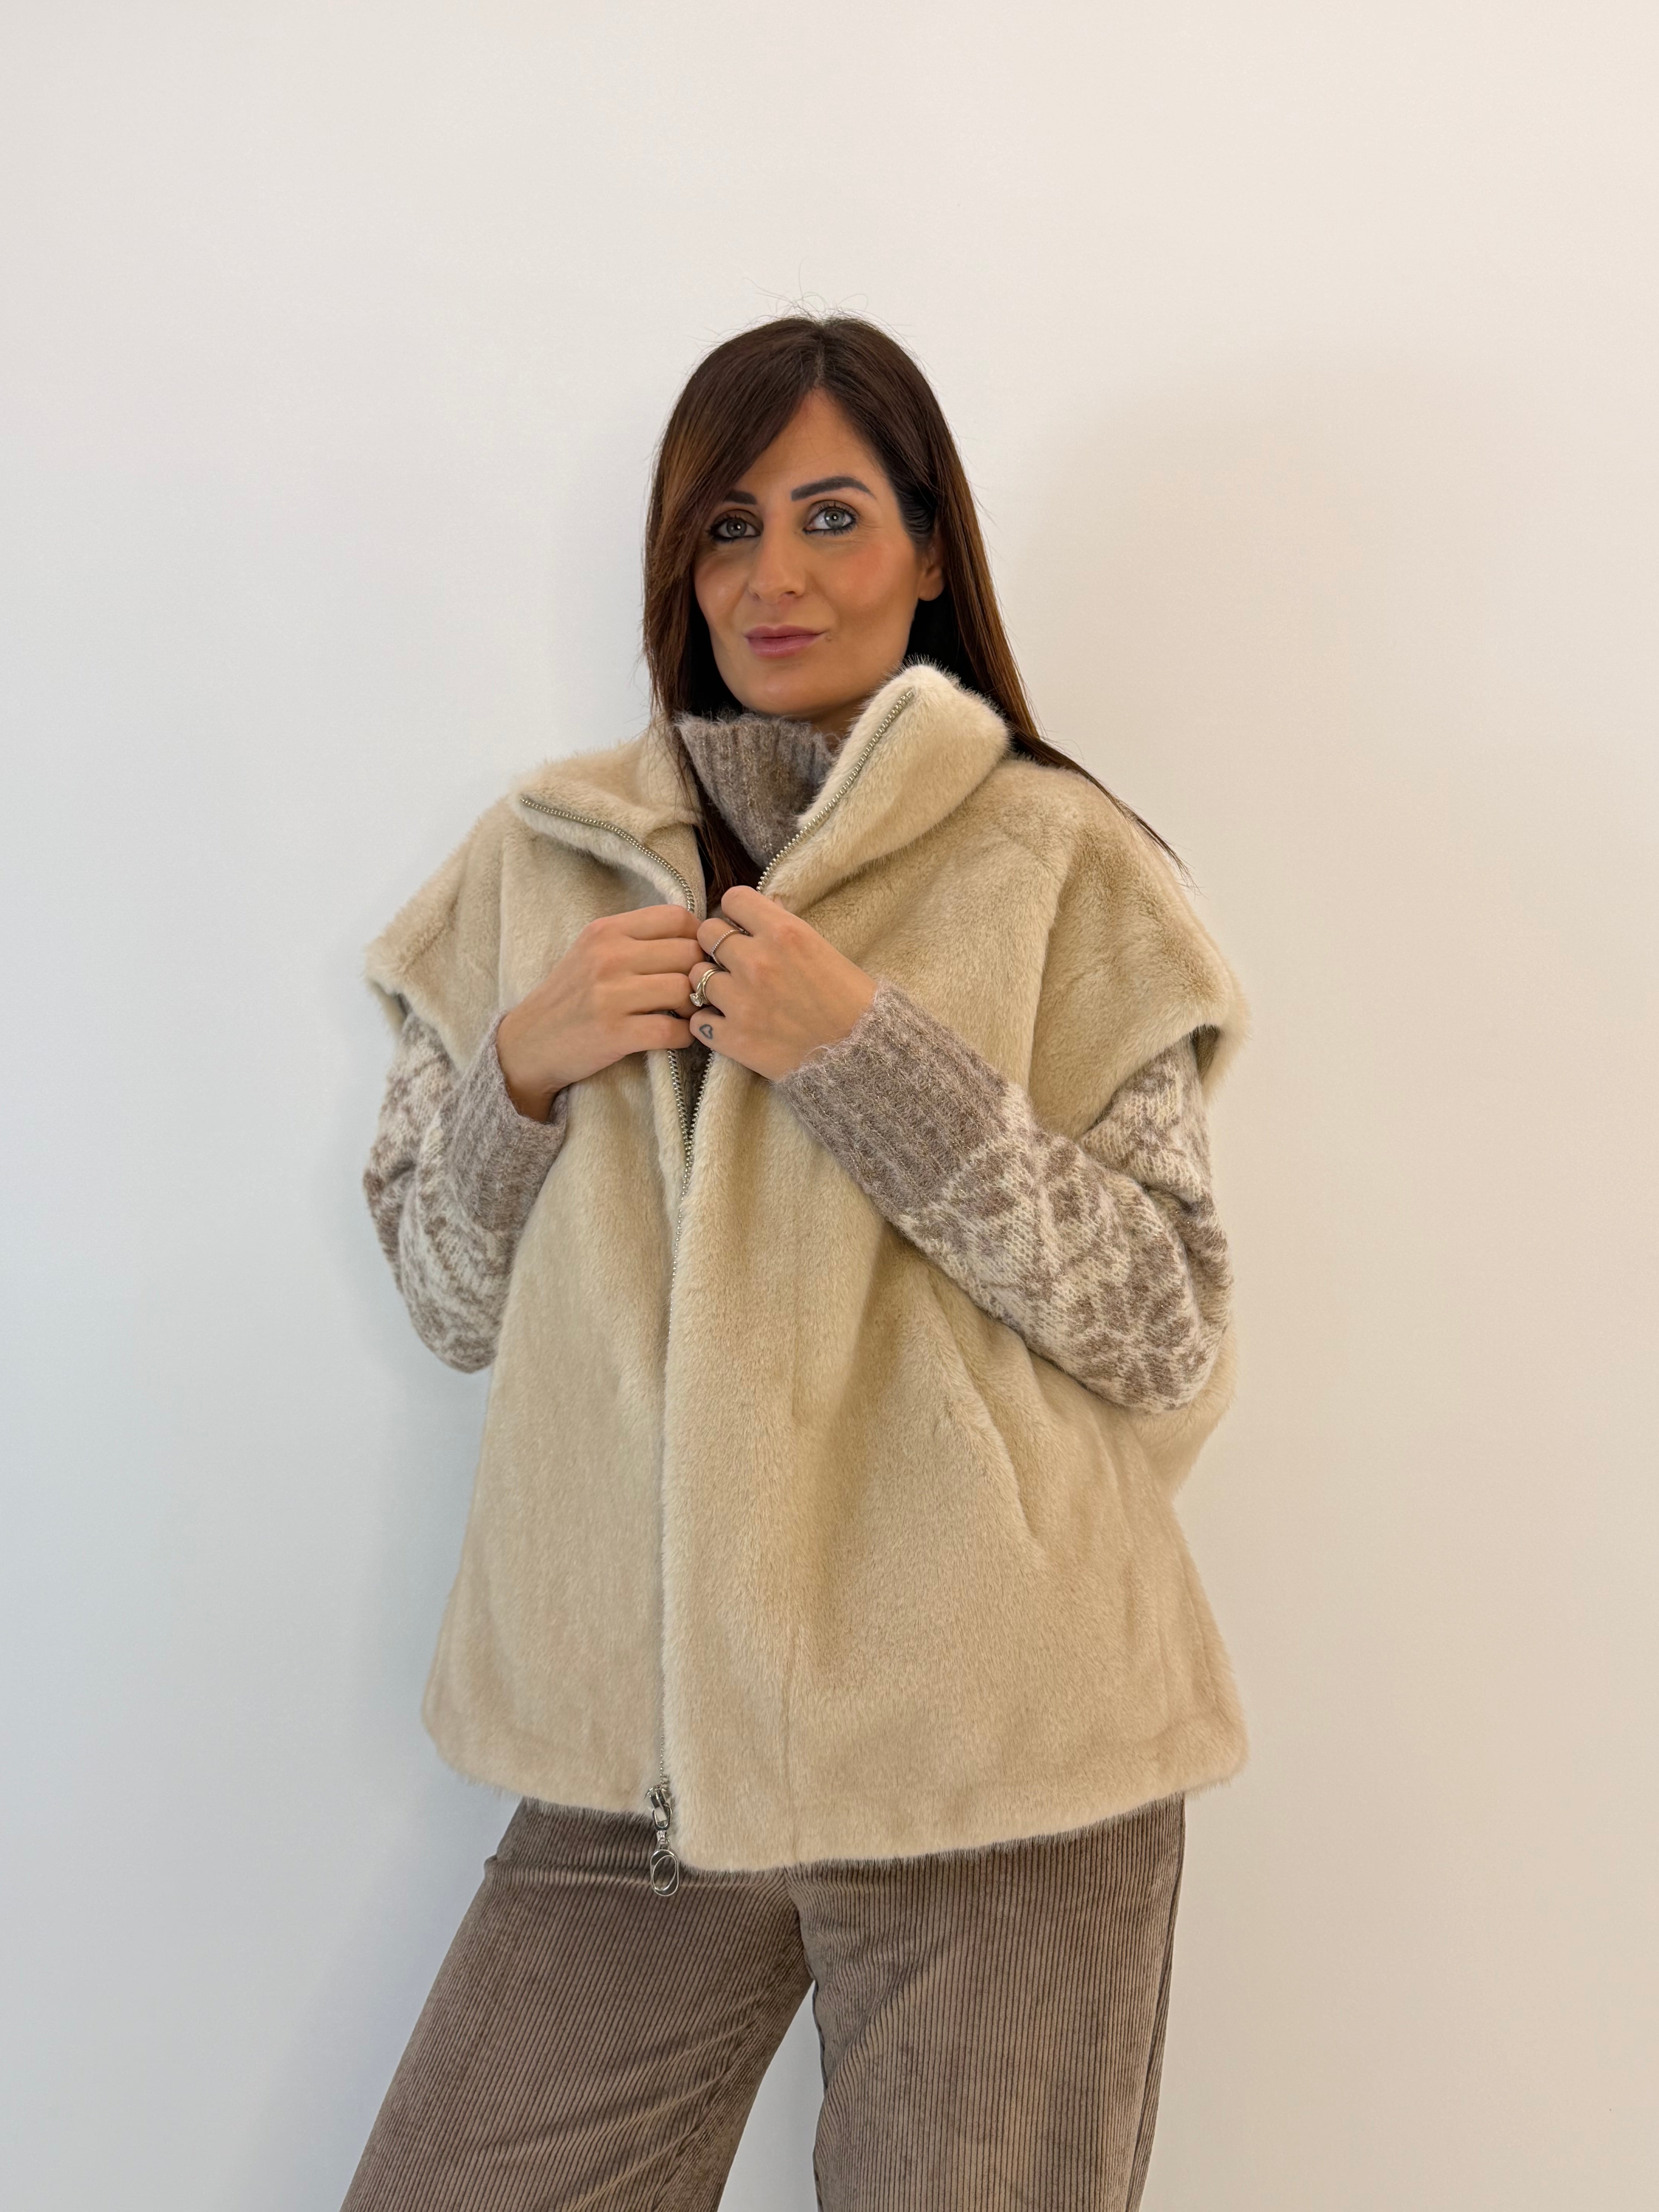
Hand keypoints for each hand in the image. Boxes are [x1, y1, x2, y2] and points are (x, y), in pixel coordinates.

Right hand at [495, 904, 702, 1118]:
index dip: (699, 937)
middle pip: (688, 953)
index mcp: (606, 931)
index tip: (697, 956)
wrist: (528, 1043)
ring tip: (686, 1013)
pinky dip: (684, 1036)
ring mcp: (609, 996)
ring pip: (684, 989)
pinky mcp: (614, 1034)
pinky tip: (675, 1036)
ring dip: (695, 1005)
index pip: (676, 917)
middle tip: (698, 990)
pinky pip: (672, 1030)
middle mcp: (607, 957)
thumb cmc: (570, 997)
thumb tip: (697, 936)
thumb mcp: (592, 953)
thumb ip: (636, 939)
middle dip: (702, 973)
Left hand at [686, 885, 876, 1079]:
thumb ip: (784, 927)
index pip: (733, 899)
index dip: (736, 912)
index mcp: (783, 932)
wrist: (860, 1054)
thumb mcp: (821, 948)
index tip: (742, 926)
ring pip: (697, 976)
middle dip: (717, 945)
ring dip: (711, 984)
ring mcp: (741, 1001)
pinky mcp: (734, 1038)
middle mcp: (757, 962)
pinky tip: (727, 1023)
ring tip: (732, 995)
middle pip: (707, 933)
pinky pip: (698, 1020)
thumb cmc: (849, 1000)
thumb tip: (761, 909)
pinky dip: (709, 1023)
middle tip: (732, 961)